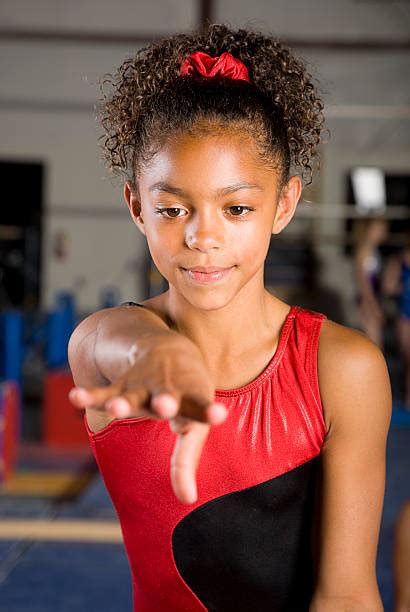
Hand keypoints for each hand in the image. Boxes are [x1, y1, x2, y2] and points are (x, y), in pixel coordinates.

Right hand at [68, 334, 226, 504]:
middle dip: (164, 402)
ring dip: (123, 402)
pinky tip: (75, 397)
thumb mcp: (193, 421)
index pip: (201, 410)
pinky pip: (104, 392)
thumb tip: (187, 500)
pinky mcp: (123, 385)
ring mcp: (144, 387)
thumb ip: (186, 460)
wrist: (171, 349)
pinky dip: (91, 396)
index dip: (209, 412)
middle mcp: (168, 391)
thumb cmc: (187, 395)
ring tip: (114, 409)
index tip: (218, 414)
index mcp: (192, 400)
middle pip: (166, 398)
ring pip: (132, 395)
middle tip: (164, 405)